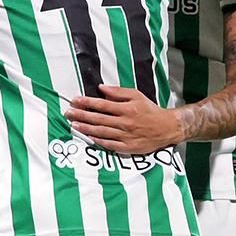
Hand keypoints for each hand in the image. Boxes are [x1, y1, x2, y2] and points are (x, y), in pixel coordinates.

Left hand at [64, 85, 184, 154]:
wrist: (167, 128)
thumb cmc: (150, 110)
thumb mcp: (137, 95)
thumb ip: (118, 92)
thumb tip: (101, 88)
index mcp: (127, 108)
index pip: (102, 105)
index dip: (87, 102)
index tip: (75, 100)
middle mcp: (125, 122)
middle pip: (99, 119)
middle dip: (81, 115)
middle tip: (68, 113)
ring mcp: (126, 136)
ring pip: (102, 132)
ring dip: (86, 129)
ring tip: (73, 125)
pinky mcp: (128, 147)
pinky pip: (110, 144)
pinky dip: (98, 141)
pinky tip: (88, 137)